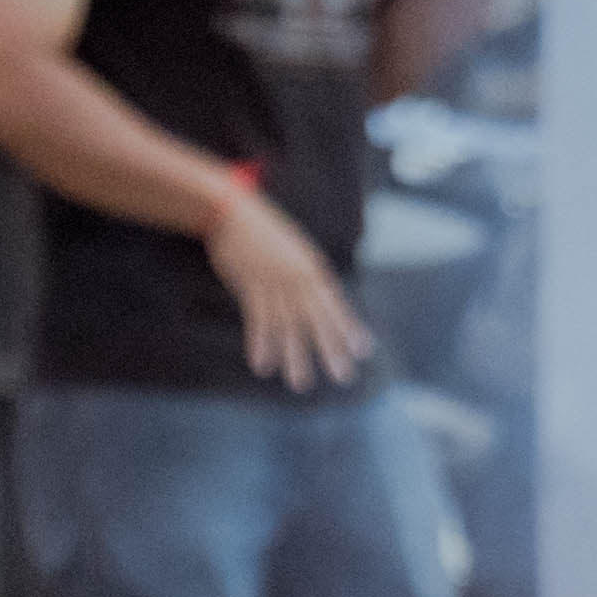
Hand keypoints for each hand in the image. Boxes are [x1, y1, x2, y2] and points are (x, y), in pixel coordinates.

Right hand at [207, 179, 371, 390]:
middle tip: (343, 377)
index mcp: (312, 269)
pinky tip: (262, 366)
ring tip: (301, 384)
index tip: (363, 350)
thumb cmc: (264, 231)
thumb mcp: (293, 250)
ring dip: (295, 358)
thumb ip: (305, 273)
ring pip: (289, 327)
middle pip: (318, 321)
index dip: (349, 328)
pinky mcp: (250, 287)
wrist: (233, 212)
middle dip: (331, 350)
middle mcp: (298, 279)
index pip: (335, 304)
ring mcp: (275, 284)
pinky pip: (258, 321)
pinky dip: (260, 344)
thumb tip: (317, 293)